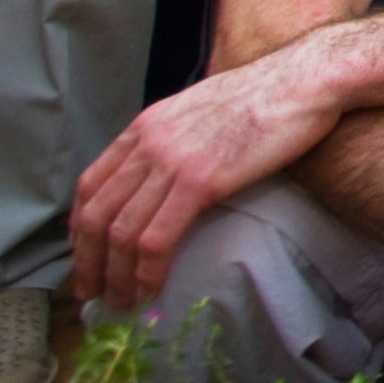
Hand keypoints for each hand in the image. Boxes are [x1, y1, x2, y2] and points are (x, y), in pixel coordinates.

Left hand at [69, 52, 342, 305]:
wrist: (302, 80)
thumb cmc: (266, 94)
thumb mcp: (201, 110)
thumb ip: (176, 138)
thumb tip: (173, 170)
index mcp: (146, 125)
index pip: (89, 184)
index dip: (80, 228)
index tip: (87, 256)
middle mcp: (148, 143)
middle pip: (96, 214)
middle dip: (89, 262)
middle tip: (92, 293)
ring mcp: (171, 162)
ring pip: (121, 232)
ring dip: (116, 276)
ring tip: (122, 302)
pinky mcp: (200, 181)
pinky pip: (157, 238)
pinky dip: (148, 271)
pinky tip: (152, 289)